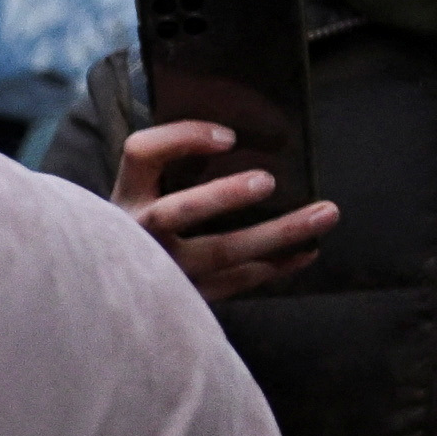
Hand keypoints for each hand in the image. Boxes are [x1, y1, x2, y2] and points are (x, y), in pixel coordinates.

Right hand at [112, 120, 337, 305]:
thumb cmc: (139, 235)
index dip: (183, 138)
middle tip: (267, 181)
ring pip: (220, 252)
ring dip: (277, 233)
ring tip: (325, 213)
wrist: (111, 296)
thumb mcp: (143, 197)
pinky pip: (235, 283)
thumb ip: (176, 170)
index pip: (142, 153)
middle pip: (179, 210)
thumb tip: (247, 141)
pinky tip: (306, 252)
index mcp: (126, 196)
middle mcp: (136, 234)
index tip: (229, 136)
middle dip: (223, 196)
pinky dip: (276, 267)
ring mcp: (160, 271)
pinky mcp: (183, 299)